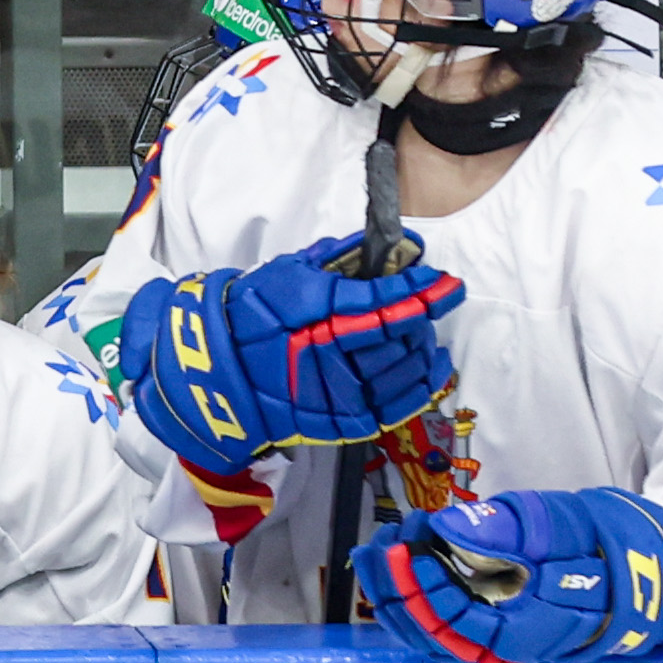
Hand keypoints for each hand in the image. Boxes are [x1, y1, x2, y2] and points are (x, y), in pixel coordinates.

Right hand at [120, 235, 461, 471]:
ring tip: (429, 331)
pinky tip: (434, 365)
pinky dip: (423, 383)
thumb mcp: (290, 273)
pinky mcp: (345, 420)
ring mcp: (341, 391)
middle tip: (433, 300)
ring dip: (424, 346)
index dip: (419, 290)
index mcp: (319, 314)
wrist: (218, 371)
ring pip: (403, 368)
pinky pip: (398, 404)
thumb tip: (380, 242)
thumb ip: (337, 258)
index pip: (384, 301)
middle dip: (422, 315)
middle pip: (400, 335)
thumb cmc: (250, 313)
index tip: (444, 282)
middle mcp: (333, 354)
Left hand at [356, 488, 662, 662]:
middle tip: (379, 546)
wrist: (650, 568)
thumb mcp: (562, 521)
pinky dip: (419, 601)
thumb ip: (506, 528)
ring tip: (374, 556)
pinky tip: (398, 570)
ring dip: (400, 599)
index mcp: (537, 624)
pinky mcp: (502, 627)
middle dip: (400, 592)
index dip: (427, 585)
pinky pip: (448, 626)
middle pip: (441, 634)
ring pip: (439, 635)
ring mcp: (508, 639)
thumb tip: (449, 525)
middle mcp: (517, 642)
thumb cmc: (609, 542)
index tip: (403, 543)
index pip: (464, 619)